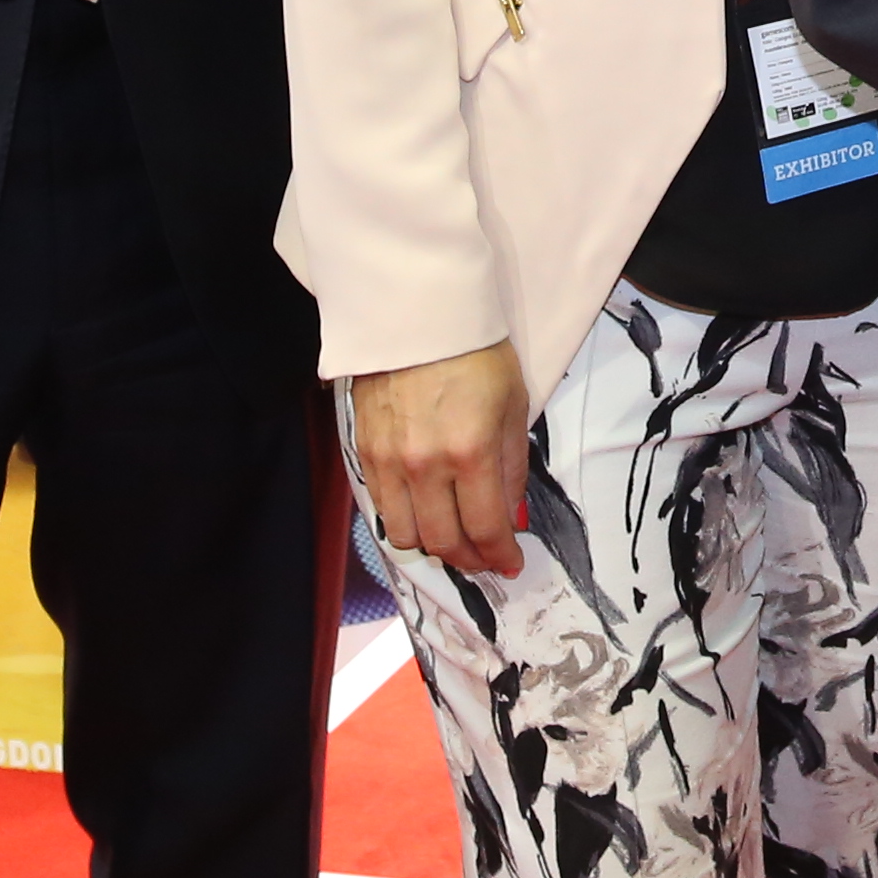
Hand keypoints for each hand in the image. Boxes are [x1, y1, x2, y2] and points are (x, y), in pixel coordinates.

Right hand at [350, 344, 531, 578]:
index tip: (510, 562)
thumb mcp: (513, 407)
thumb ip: (511, 469)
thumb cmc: (475, 354)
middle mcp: (426, 465)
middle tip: (485, 557)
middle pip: (443, 542)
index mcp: (471, 452)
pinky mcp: (365, 452)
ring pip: (406, 535)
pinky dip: (404, 521)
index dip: (500, 555)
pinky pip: (382, 508)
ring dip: (433, 545)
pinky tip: (423, 513)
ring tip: (453, 537)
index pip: (485, 529)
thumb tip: (510, 518)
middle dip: (470, 559)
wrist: (418, 315)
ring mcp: (390, 462)